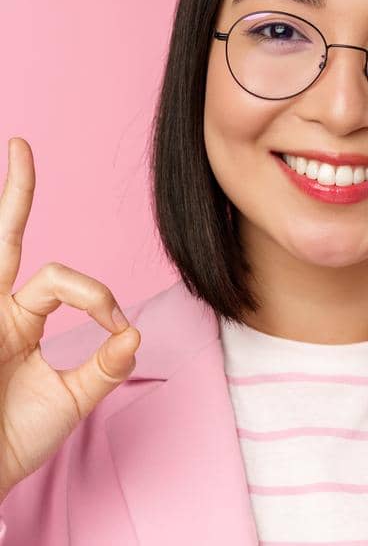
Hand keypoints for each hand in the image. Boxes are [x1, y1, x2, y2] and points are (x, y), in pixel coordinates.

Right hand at [0, 137, 140, 500]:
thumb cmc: (10, 442)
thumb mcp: (71, 402)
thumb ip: (104, 368)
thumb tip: (134, 333)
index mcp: (19, 321)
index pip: (64, 281)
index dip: (100, 296)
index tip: (118, 328)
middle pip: (4, 238)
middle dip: (14, 192)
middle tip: (20, 144)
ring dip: (10, 203)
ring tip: (18, 153)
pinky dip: (57, 288)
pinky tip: (13, 283)